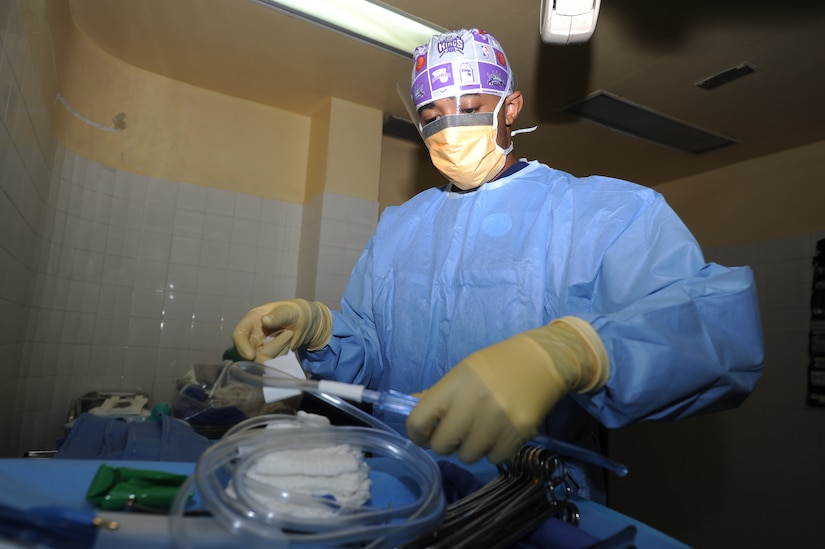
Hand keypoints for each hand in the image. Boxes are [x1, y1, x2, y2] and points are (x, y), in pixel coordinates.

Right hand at [231, 299, 331, 362]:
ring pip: (263, 360)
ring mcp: (259, 348)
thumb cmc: (296, 313)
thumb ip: (278, 316)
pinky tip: (289, 343)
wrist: (308, 324)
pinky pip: (272, 364)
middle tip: (289, 335)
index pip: (239, 334)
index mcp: (252, 320)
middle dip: (270, 350)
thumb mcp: (290, 311)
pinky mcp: (268, 357)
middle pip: (250, 352)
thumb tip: (265, 320)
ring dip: (280, 350)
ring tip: (290, 334)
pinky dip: (283, 356)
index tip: (251, 356)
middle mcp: (252, 336)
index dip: (242, 346)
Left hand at [406, 317, 608, 463]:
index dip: (417, 433)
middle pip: (442, 445)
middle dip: (445, 442)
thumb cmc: (496, 365)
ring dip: (470, 447)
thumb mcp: (462, 372)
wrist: (541, 362)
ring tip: (481, 430)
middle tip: (456, 432)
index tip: (424, 434)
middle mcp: (473, 404)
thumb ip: (437, 395)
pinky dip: (493, 450)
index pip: (418, 421)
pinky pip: (493, 458)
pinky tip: (499, 433)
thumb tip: (412, 414)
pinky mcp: (518, 434)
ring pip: (467, 456)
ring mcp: (496, 421)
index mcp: (454, 384)